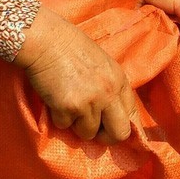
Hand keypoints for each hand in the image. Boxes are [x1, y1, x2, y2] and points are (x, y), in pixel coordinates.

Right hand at [15, 6, 136, 142]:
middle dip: (106, 137)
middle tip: (93, 130)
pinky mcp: (69, 107)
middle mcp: (109, 92)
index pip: (132, 116)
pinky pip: (65, 126)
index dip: (121, 126)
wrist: (47, 40)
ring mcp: (90, 101)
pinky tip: (55, 98)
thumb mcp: (102, 66)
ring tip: (68, 104)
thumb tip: (112, 117)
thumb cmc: (72, 49)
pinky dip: (58, 117)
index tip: (109, 127)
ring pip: (88, 133)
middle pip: (120, 133)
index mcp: (120, 80)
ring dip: (76, 124)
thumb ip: (110, 88)